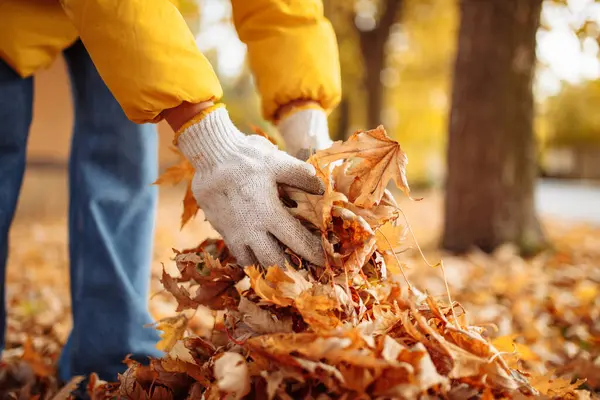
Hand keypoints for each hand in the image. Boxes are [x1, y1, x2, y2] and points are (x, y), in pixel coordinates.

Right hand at [177, 106, 325, 267]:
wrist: (209, 156)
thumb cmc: (245, 157)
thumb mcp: (277, 161)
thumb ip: (300, 175)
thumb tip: (322, 188)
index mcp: (269, 213)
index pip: (297, 241)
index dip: (314, 253)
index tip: (326, 261)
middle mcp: (251, 230)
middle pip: (275, 263)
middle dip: (292, 271)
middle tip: (306, 270)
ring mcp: (234, 234)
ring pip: (254, 264)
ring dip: (271, 268)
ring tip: (285, 267)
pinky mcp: (222, 232)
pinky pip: (239, 255)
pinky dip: (253, 259)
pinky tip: (262, 254)